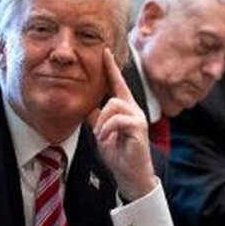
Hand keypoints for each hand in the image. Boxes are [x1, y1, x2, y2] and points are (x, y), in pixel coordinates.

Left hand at [86, 48, 156, 200]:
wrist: (129, 174)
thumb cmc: (118, 153)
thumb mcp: (101, 131)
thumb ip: (95, 116)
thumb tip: (86, 105)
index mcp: (125, 108)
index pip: (117, 83)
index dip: (111, 67)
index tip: (104, 51)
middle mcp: (134, 109)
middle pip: (115, 94)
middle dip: (101, 113)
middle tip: (98, 132)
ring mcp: (138, 117)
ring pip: (115, 105)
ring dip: (102, 123)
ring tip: (102, 137)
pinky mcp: (138, 128)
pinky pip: (118, 119)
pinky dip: (107, 129)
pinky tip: (107, 139)